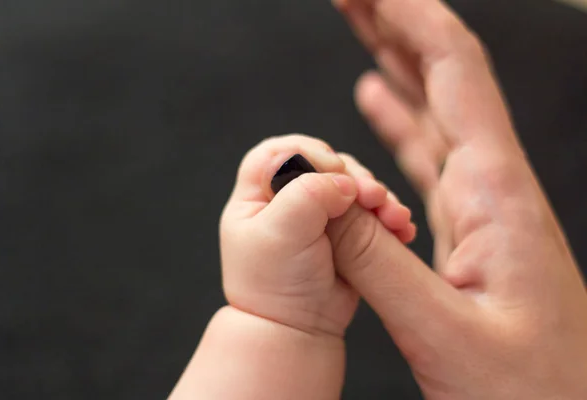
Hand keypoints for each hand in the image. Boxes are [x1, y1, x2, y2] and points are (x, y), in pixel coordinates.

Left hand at [220, 134, 413, 337]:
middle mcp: (285, 199)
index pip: (279, 152)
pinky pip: (369, 210)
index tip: (332, 171)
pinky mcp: (344, 231)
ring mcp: (316, 214)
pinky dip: (386, 215)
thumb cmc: (275, 286)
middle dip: (353, 176)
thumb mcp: (281, 233)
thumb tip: (342, 179)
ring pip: (351, 185)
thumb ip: (307, 194)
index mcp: (256, 195)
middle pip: (323, 165)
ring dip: (377, 196)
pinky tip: (400, 227)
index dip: (308, 153)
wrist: (297, 331)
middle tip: (372, 198)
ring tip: (392, 217)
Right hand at [329, 0, 586, 397]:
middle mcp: (492, 186)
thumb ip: (374, 260)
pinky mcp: (465, 227)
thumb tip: (319, 196)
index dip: (412, 18)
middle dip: (395, 23)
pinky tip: (377, 100)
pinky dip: (399, 118)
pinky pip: (426, 155)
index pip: (454, 75)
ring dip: (395, 61)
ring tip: (360, 24)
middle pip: (443, 77)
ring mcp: (480, 205)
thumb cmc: (528, 390)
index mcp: (496, 194)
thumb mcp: (442, 331)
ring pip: (432, 110)